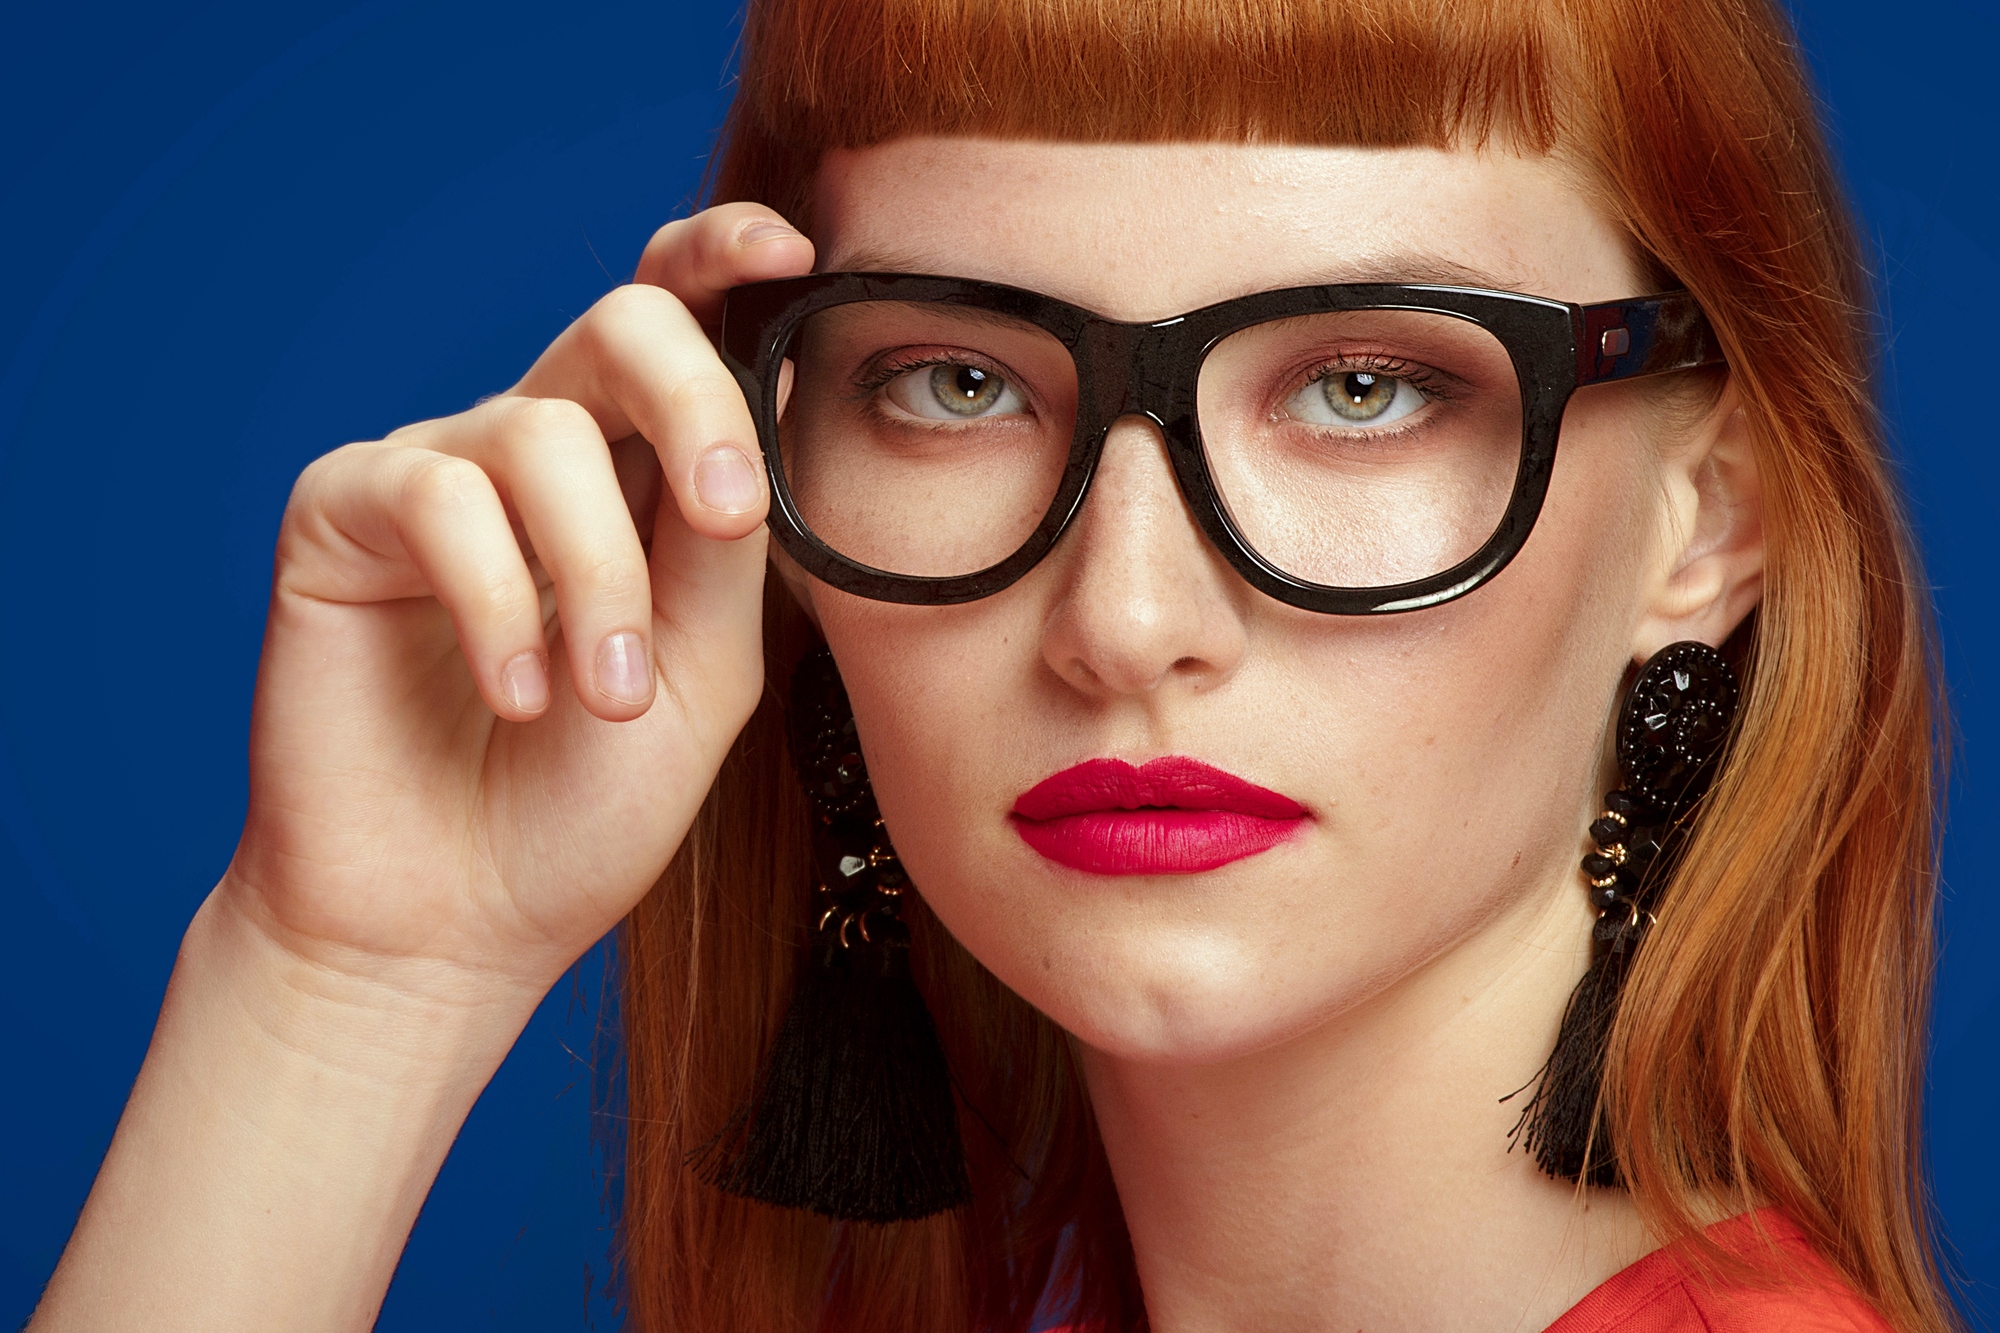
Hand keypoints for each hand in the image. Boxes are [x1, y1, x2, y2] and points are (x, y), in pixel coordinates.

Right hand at [221, 203, 815, 1005]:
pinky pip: (439, 498)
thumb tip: (779, 382)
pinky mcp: (343, 512)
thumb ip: (734, 538)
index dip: (726, 261)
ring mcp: (436, 473)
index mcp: (636, 475)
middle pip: (620, 324)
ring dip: (596, 578)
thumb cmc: (588, 806)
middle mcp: (538, 450)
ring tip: (603, 703)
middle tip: (727, 518)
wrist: (458, 922)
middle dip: (690, 402)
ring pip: (541, 436)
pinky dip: (500, 604)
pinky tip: (518, 695)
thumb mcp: (704, 669)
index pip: (680, 324)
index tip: (794, 254)